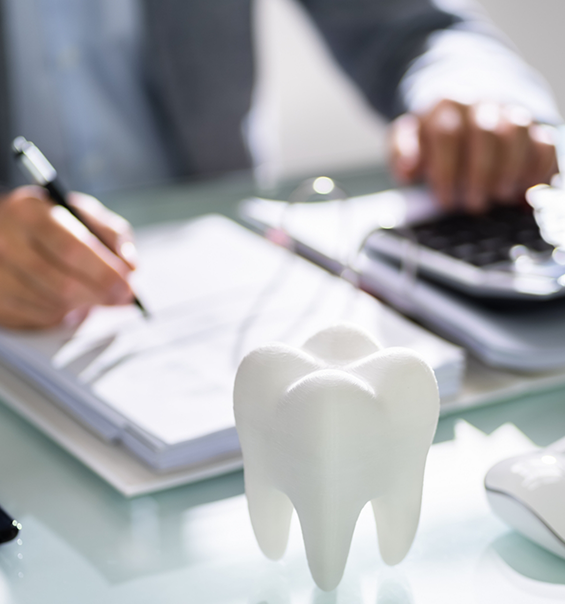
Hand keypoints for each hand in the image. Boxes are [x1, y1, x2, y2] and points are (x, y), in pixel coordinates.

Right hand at [0, 185, 136, 328]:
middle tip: (122, 299)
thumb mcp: (85, 215)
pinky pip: (39, 317)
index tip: (127, 285)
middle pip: (62, 283)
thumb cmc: (55, 223)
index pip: (72, 248)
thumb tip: (130, 266)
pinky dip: (63, 314)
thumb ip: (113, 235)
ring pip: (52, 304)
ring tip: (94, 295)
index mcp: (31, 211)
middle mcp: (6, 239)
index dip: (104, 272)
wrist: (9, 229)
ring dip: (82, 305)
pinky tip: (69, 301)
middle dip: (100, 295)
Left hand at [389, 99, 556, 211]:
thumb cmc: (431, 136)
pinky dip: (538, 170)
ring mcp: (509, 114)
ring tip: (499, 197)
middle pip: (485, 133)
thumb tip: (407, 169)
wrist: (461, 109)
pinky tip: (524, 193)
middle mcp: (480, 105)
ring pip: (518, 134)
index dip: (446, 170)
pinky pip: (545, 144)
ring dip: (510, 171)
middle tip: (473, 204)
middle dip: (480, 173)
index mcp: (444, 107)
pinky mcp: (533, 129)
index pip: (446, 134)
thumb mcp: (406, 140)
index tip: (445, 199)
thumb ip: (401, 152)